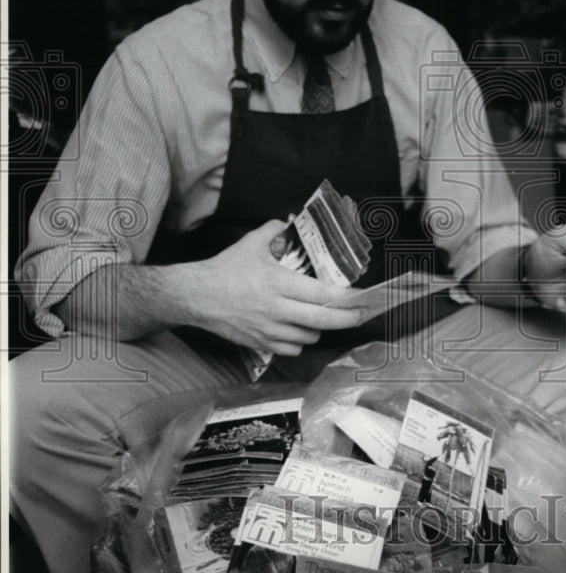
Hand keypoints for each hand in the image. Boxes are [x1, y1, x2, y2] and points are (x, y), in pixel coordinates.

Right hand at [191, 220, 362, 354]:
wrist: (197, 297)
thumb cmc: (225, 269)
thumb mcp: (250, 243)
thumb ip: (273, 230)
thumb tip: (289, 222)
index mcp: (277, 282)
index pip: (320, 294)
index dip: (344, 297)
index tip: (359, 296)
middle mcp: (276, 309)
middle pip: (322, 320)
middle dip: (347, 319)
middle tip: (360, 315)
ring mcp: (269, 330)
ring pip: (308, 337)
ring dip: (319, 328)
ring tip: (321, 317)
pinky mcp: (260, 343)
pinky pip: (292, 349)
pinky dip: (300, 342)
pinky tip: (298, 330)